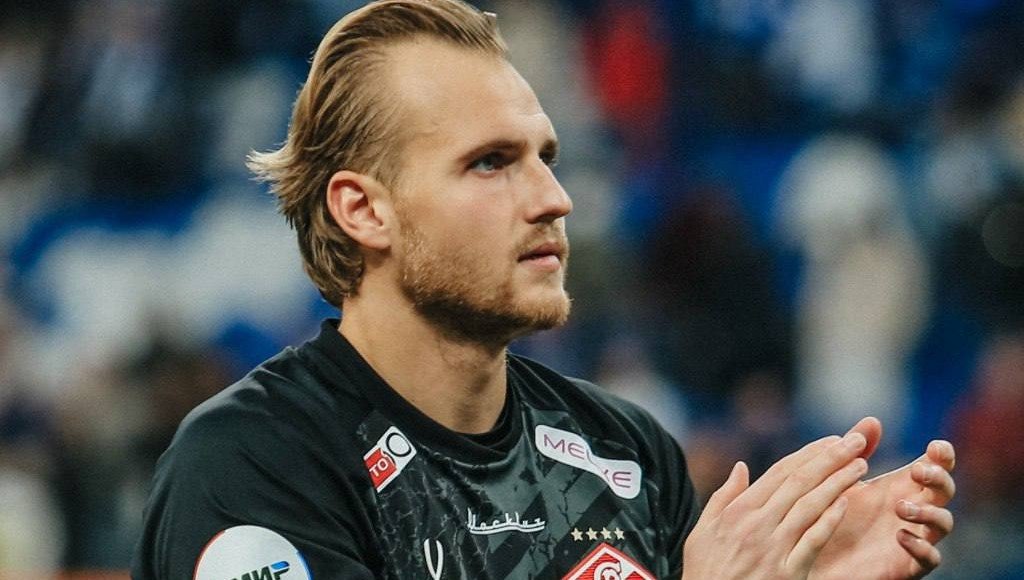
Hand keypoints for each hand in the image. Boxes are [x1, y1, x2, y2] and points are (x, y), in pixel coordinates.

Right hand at [682, 431, 868, 578]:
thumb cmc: (705, 570)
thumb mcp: (703, 530)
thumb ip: (723, 496)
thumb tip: (741, 467)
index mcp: (738, 511)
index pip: (779, 473)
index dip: (808, 454)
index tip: (831, 440)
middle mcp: (758, 524)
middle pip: (800, 482)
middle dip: (831, 458)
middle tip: (855, 441)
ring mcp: (774, 548)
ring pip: (811, 506)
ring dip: (838, 482)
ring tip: (860, 466)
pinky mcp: (788, 572)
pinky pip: (813, 541)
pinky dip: (829, 520)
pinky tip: (845, 503)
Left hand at [809, 420, 955, 579]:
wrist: (812, 555)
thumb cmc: (829, 515)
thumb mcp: (841, 479)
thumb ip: (855, 450)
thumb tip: (873, 420)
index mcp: (900, 485)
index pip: (935, 466)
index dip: (943, 456)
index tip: (935, 447)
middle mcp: (913, 510)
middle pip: (945, 490)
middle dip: (938, 478)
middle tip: (916, 472)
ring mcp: (914, 537)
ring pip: (944, 522)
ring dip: (929, 511)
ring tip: (900, 507)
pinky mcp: (907, 565)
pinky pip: (931, 559)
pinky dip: (922, 546)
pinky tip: (901, 536)